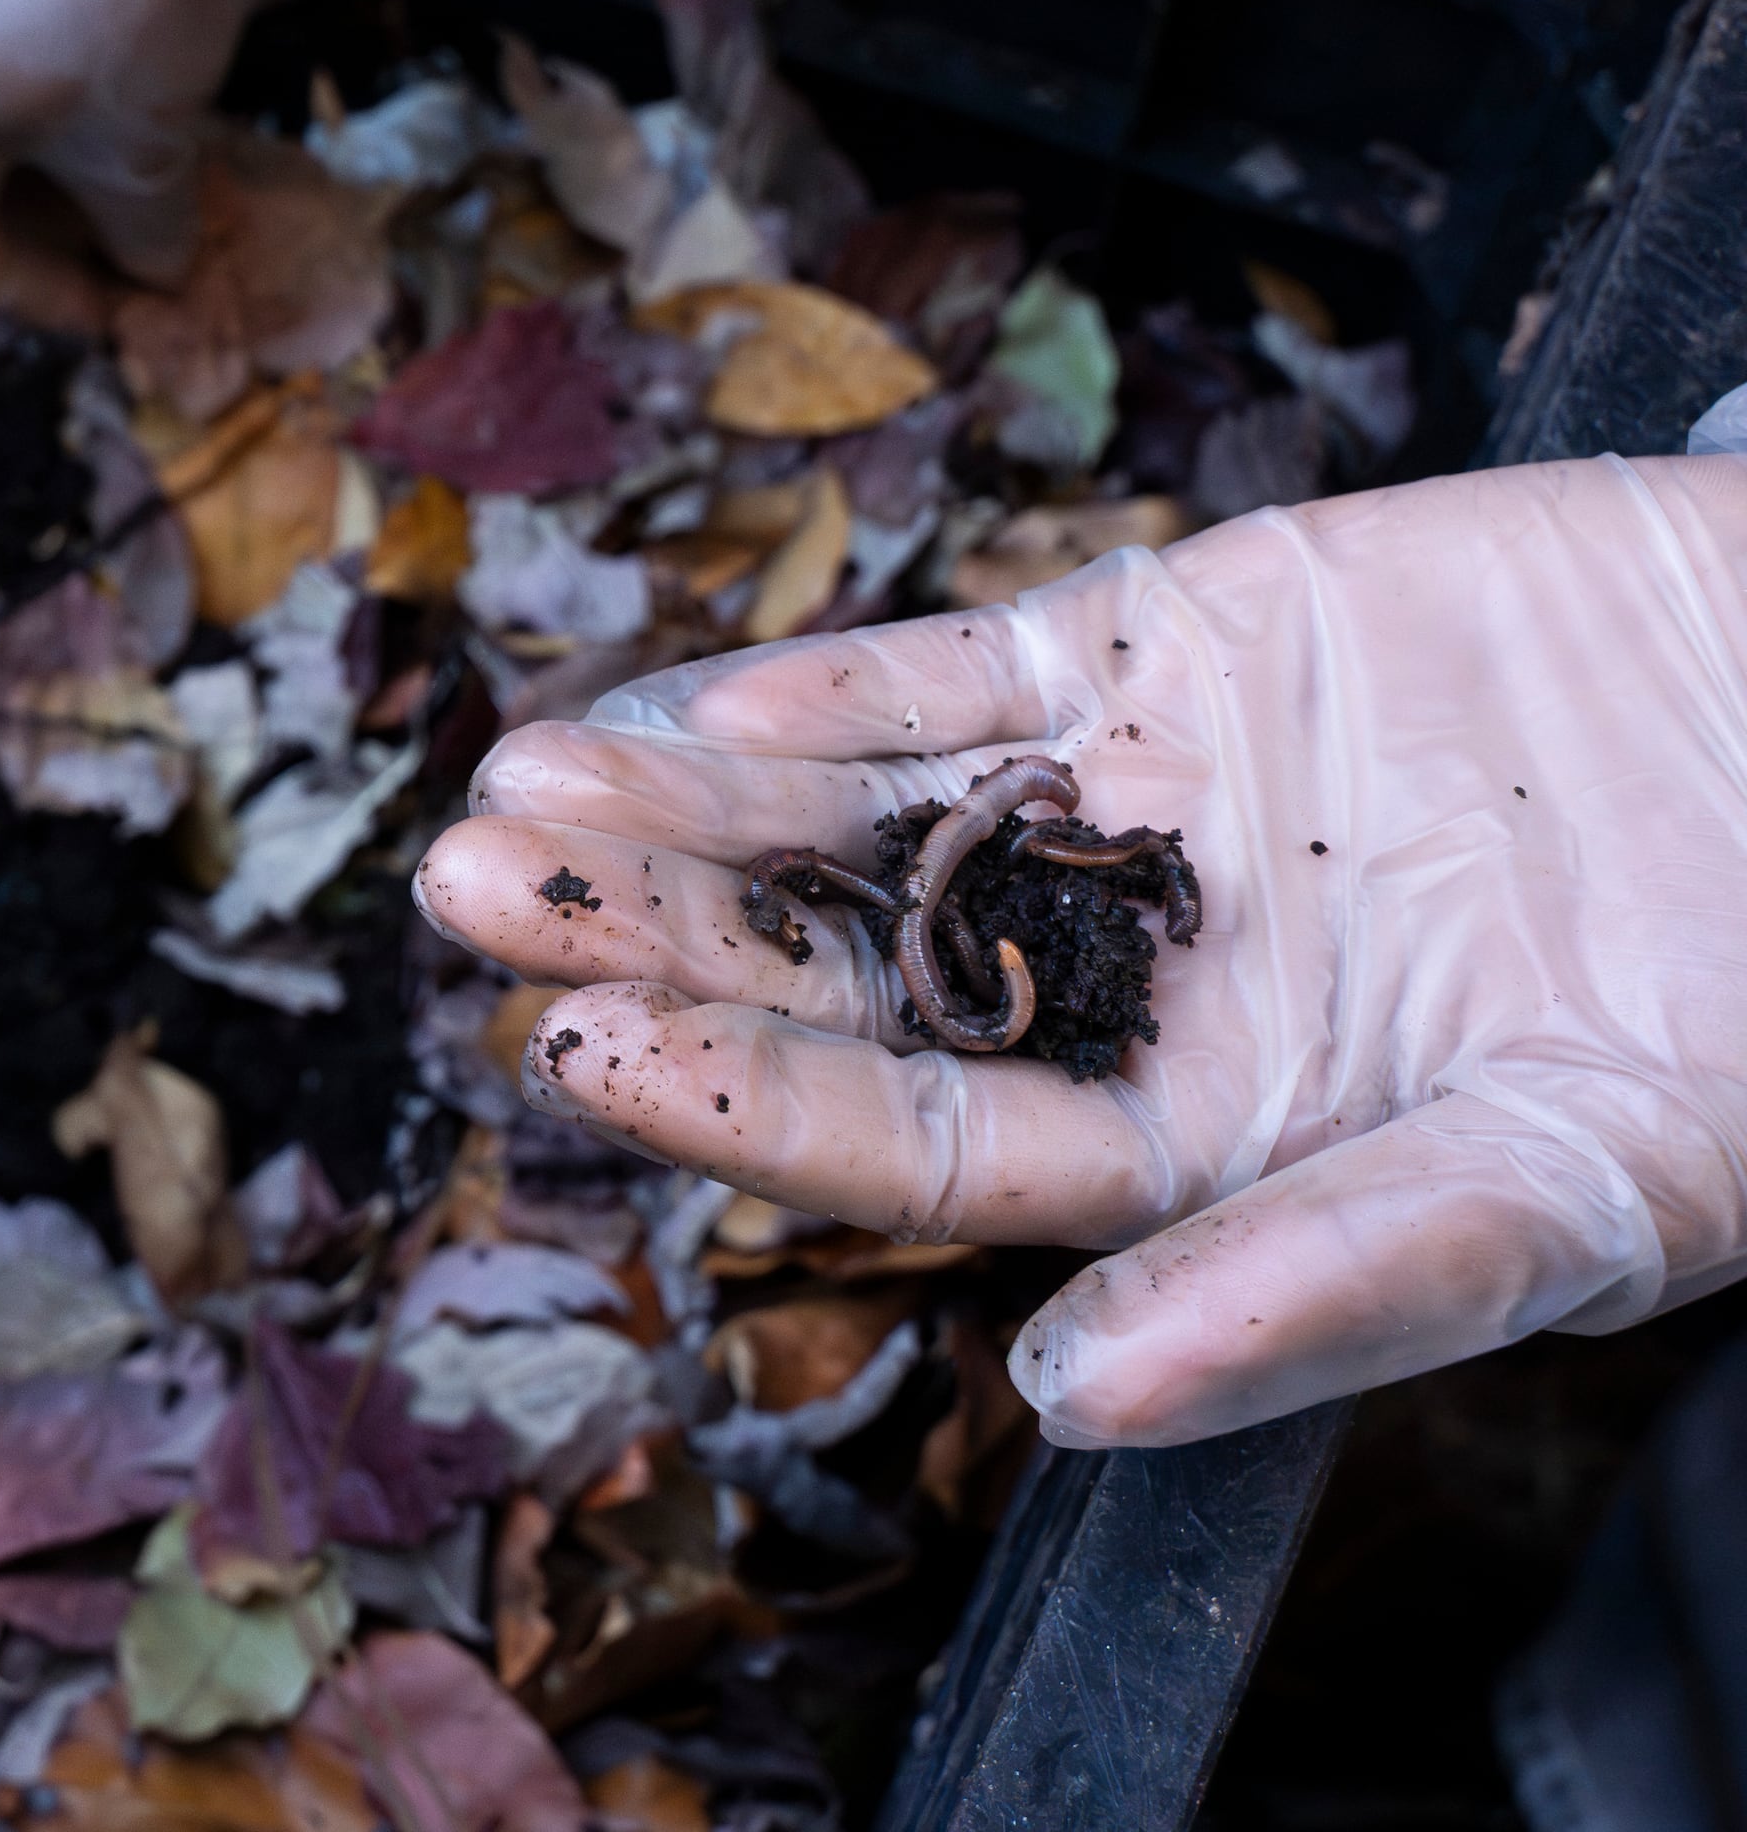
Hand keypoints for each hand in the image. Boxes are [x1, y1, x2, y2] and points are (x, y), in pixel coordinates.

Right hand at [0, 0, 343, 330]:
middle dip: (40, 218)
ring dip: (30, 133)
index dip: (52, 301)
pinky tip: (91, 45)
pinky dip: (22, 52)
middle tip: (120, 238)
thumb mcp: (150, 144)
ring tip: (112, 146)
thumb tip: (156, 268)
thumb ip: (145, 230)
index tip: (127, 311)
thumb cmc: (129, 7)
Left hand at [414, 456, 1746, 1448]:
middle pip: (843, 967)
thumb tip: (1075, 1404)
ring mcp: (1143, 798)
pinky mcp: (1186, 634)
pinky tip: (713, 700)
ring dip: (693, 804)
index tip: (568, 1051)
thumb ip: (1324, 1281)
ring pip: (867, 809)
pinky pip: (979, 663)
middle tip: (464, 893)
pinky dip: (849, 683)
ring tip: (516, 795)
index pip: (914, 1138)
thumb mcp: (1573, 1185)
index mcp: (1194, 1137)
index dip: (740, 1099)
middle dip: (656, 935)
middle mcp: (1129, 974)